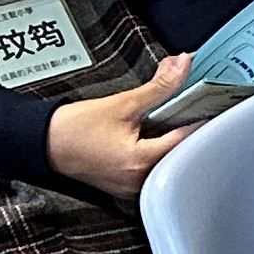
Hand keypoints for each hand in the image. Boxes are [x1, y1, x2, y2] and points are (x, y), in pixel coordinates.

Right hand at [47, 56, 193, 199]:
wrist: (43, 143)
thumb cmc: (74, 129)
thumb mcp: (123, 102)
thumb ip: (159, 86)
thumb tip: (183, 65)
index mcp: (141, 162)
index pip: (188, 139)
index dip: (200, 117)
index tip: (210, 102)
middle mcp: (140, 181)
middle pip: (180, 152)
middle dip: (185, 127)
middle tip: (190, 106)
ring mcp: (133, 187)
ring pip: (167, 160)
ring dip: (171, 138)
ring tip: (167, 119)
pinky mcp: (126, 185)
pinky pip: (152, 166)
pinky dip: (156, 148)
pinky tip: (151, 133)